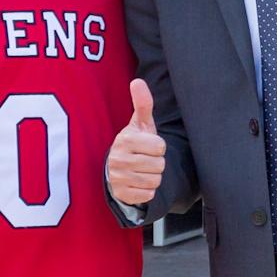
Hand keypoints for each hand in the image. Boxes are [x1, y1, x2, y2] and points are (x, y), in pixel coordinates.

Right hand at [106, 78, 166, 207]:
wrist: (117, 169)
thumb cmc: (135, 144)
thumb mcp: (140, 124)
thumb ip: (143, 104)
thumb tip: (138, 81)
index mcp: (125, 139)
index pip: (160, 146)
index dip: (158, 147)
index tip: (148, 146)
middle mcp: (118, 159)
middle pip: (159, 165)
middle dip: (157, 163)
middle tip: (146, 159)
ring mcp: (118, 178)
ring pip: (155, 180)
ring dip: (153, 177)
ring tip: (143, 170)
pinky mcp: (121, 194)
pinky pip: (148, 195)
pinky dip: (147, 191)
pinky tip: (138, 183)